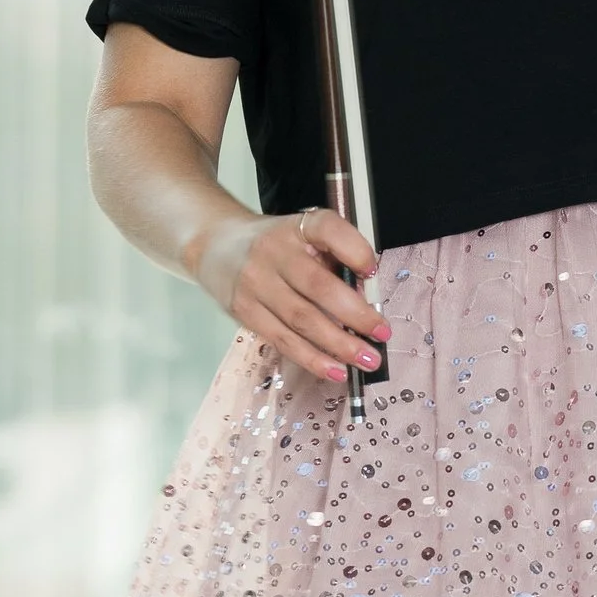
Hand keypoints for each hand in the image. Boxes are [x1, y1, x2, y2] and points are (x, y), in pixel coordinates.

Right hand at [198, 206, 388, 385]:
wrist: (214, 245)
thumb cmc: (275, 244)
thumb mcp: (302, 235)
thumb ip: (333, 259)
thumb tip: (365, 301)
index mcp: (295, 226)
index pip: (327, 229)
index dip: (354, 249)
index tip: (372, 271)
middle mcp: (273, 252)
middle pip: (318, 286)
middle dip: (356, 315)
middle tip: (382, 333)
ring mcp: (255, 283)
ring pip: (302, 320)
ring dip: (339, 345)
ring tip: (367, 360)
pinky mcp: (244, 311)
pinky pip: (283, 341)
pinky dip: (313, 359)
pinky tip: (336, 370)